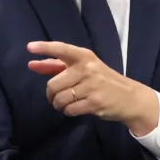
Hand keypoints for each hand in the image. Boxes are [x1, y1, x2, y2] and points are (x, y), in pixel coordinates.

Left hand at [27, 41, 158, 134]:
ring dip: (60, 105)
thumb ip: (57, 66)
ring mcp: (92, 86)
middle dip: (51, 94)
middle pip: (53, 84)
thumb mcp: (83, 68)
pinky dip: (68, 112)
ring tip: (68, 104)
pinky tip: (76, 109)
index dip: (44, 48)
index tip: (29, 47)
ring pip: (60, 99)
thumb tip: (32, 65)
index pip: (62, 49)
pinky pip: (69, 110)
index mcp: (84, 56)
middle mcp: (87, 68)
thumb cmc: (102, 81)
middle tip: (57, 97)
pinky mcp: (94, 102)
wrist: (129, 98)